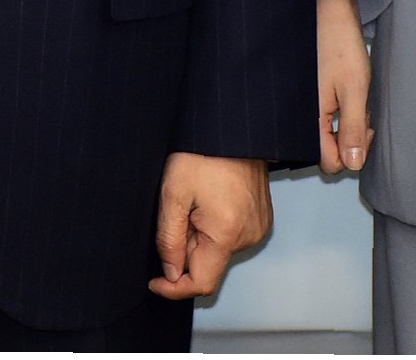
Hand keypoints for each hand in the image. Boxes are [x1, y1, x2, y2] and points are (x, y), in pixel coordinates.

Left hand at [148, 152, 270, 300]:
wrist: (231, 128)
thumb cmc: (202, 152)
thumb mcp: (173, 194)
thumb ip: (169, 240)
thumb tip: (170, 274)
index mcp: (227, 233)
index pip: (201, 283)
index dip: (174, 287)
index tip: (155, 280)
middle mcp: (249, 235)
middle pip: (209, 265)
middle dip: (186, 249)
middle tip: (178, 214)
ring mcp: (258, 226)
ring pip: (219, 251)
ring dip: (200, 237)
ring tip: (195, 202)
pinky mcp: (260, 218)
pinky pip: (231, 237)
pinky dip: (215, 229)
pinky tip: (209, 201)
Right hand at [318, 0, 372, 174]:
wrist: (330, 13)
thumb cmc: (341, 46)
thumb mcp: (354, 89)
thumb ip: (353, 128)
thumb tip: (353, 165)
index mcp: (310, 118)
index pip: (329, 162)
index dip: (352, 154)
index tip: (365, 129)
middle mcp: (303, 116)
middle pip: (329, 150)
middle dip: (351, 138)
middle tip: (363, 111)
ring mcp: (306, 105)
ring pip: (330, 133)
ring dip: (347, 123)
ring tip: (356, 96)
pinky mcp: (311, 95)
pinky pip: (327, 118)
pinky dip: (341, 111)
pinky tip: (348, 92)